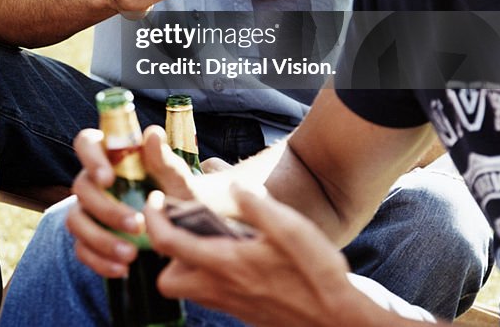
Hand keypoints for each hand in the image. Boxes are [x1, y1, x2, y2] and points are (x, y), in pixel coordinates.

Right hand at [66, 126, 195, 277]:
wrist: (182, 227)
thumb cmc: (177, 193)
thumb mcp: (177, 179)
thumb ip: (164, 159)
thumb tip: (153, 134)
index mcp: (110, 154)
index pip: (86, 142)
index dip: (90, 158)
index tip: (108, 178)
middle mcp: (92, 179)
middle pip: (81, 187)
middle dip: (106, 209)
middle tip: (137, 226)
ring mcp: (87, 210)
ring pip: (75, 220)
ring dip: (100, 239)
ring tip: (131, 255)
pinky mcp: (88, 238)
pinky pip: (81, 250)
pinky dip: (99, 262)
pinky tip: (123, 270)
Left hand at [144, 184, 386, 326]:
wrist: (346, 322)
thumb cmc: (321, 275)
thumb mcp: (293, 229)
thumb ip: (258, 207)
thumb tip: (234, 186)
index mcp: (227, 264)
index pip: (168, 244)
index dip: (153, 219)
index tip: (155, 199)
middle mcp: (223, 289)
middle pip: (167, 281)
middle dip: (164, 255)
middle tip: (178, 227)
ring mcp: (234, 306)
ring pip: (188, 291)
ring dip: (186, 266)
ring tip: (203, 238)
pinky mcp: (247, 313)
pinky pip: (212, 297)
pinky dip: (209, 278)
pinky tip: (233, 258)